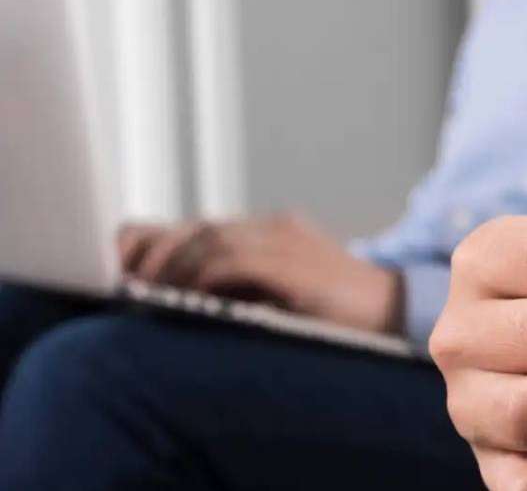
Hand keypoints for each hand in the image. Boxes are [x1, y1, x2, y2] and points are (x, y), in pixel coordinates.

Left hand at [118, 212, 397, 331]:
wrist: (393, 309)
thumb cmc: (335, 310)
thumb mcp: (283, 292)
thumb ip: (245, 284)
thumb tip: (183, 297)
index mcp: (272, 231)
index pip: (202, 224)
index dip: (158, 237)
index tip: (125, 262)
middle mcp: (275, 228)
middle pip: (200, 227)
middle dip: (156, 251)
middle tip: (129, 280)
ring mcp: (287, 242)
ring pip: (212, 239)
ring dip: (174, 266)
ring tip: (151, 290)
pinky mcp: (295, 265)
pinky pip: (237, 261)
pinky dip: (206, 276)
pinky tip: (191, 295)